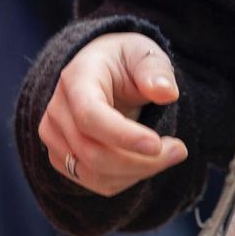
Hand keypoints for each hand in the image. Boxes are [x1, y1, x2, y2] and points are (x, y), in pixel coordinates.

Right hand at [37, 32, 189, 196]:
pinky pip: (94, 181)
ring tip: (169, 154)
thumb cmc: (127, 62)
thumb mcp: (144, 54)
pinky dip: (126, 179)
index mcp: (76, 80)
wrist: (104, 71)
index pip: (90, 116)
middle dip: (140, 161)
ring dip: (137, 172)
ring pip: (93, 173)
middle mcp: (58, 111)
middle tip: (179, 151)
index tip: (157, 145)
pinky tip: (147, 161)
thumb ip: (156, 70)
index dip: (123, 136)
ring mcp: (55, 137)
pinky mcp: (62, 158)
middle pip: (92, 152)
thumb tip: (167, 93)